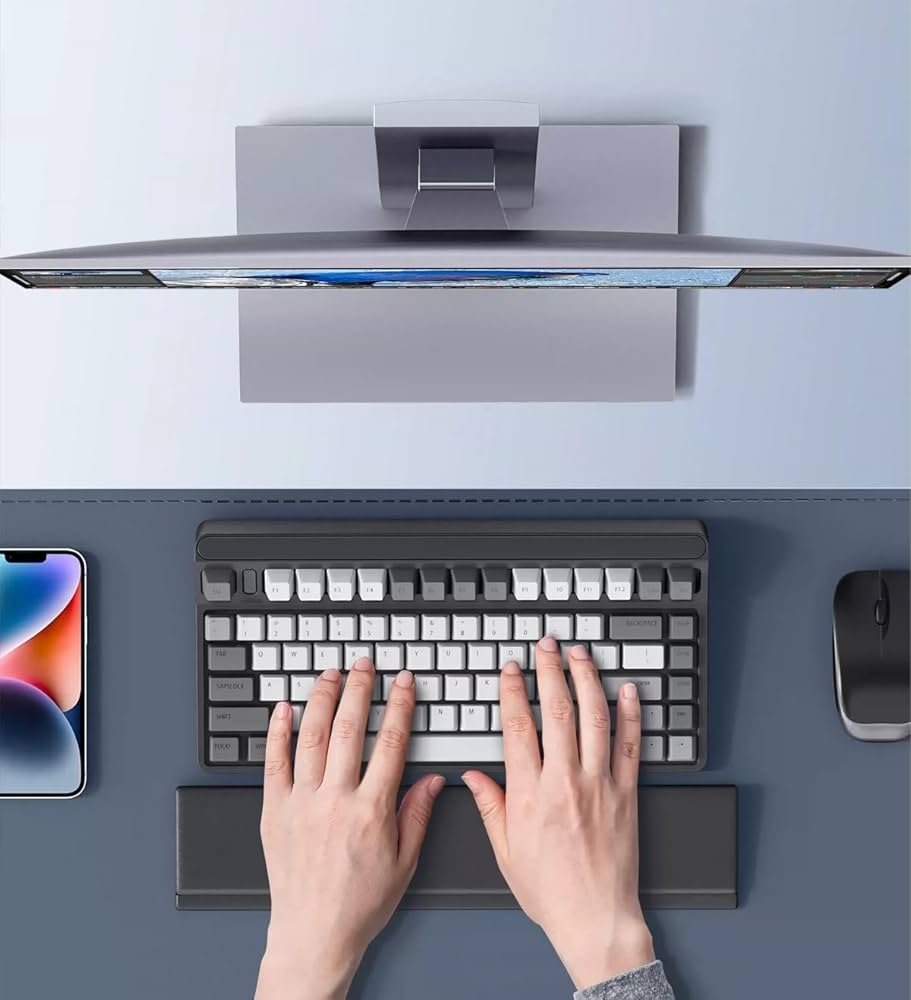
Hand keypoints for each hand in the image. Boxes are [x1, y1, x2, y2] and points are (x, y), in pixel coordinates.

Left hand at [256, 662, 443, 999]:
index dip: (399, 706)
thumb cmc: (359, 903)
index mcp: (371, 810)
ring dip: (322, 698)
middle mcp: (334, 800)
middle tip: (364, 664)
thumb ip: (418, 815)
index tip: (404, 683)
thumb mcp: (404, 862)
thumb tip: (434, 779)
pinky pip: (274, 762)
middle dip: (359, 689)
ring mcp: (301, 803)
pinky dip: (278, 731)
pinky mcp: (274, 811)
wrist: (313, 934)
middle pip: (348, 729)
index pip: (390, 743)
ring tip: (330, 673)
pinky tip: (285, 708)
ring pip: (311, 736)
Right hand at [462, 637, 654, 990]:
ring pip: (594, 719)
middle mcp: (565, 782)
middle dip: (551, 670)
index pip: (519, 727)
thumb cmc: (551, 891)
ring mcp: (600, 785)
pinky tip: (626, 691)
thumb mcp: (506, 852)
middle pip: (558, 712)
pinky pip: (630, 745)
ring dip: (587, 680)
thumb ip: (490, 807)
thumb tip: (472, 777)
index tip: (512, 670)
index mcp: (530, 795)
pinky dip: (631, 714)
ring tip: (581, 655)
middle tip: (547, 646)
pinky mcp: (627, 794)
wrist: (596, 920)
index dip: (514, 691)